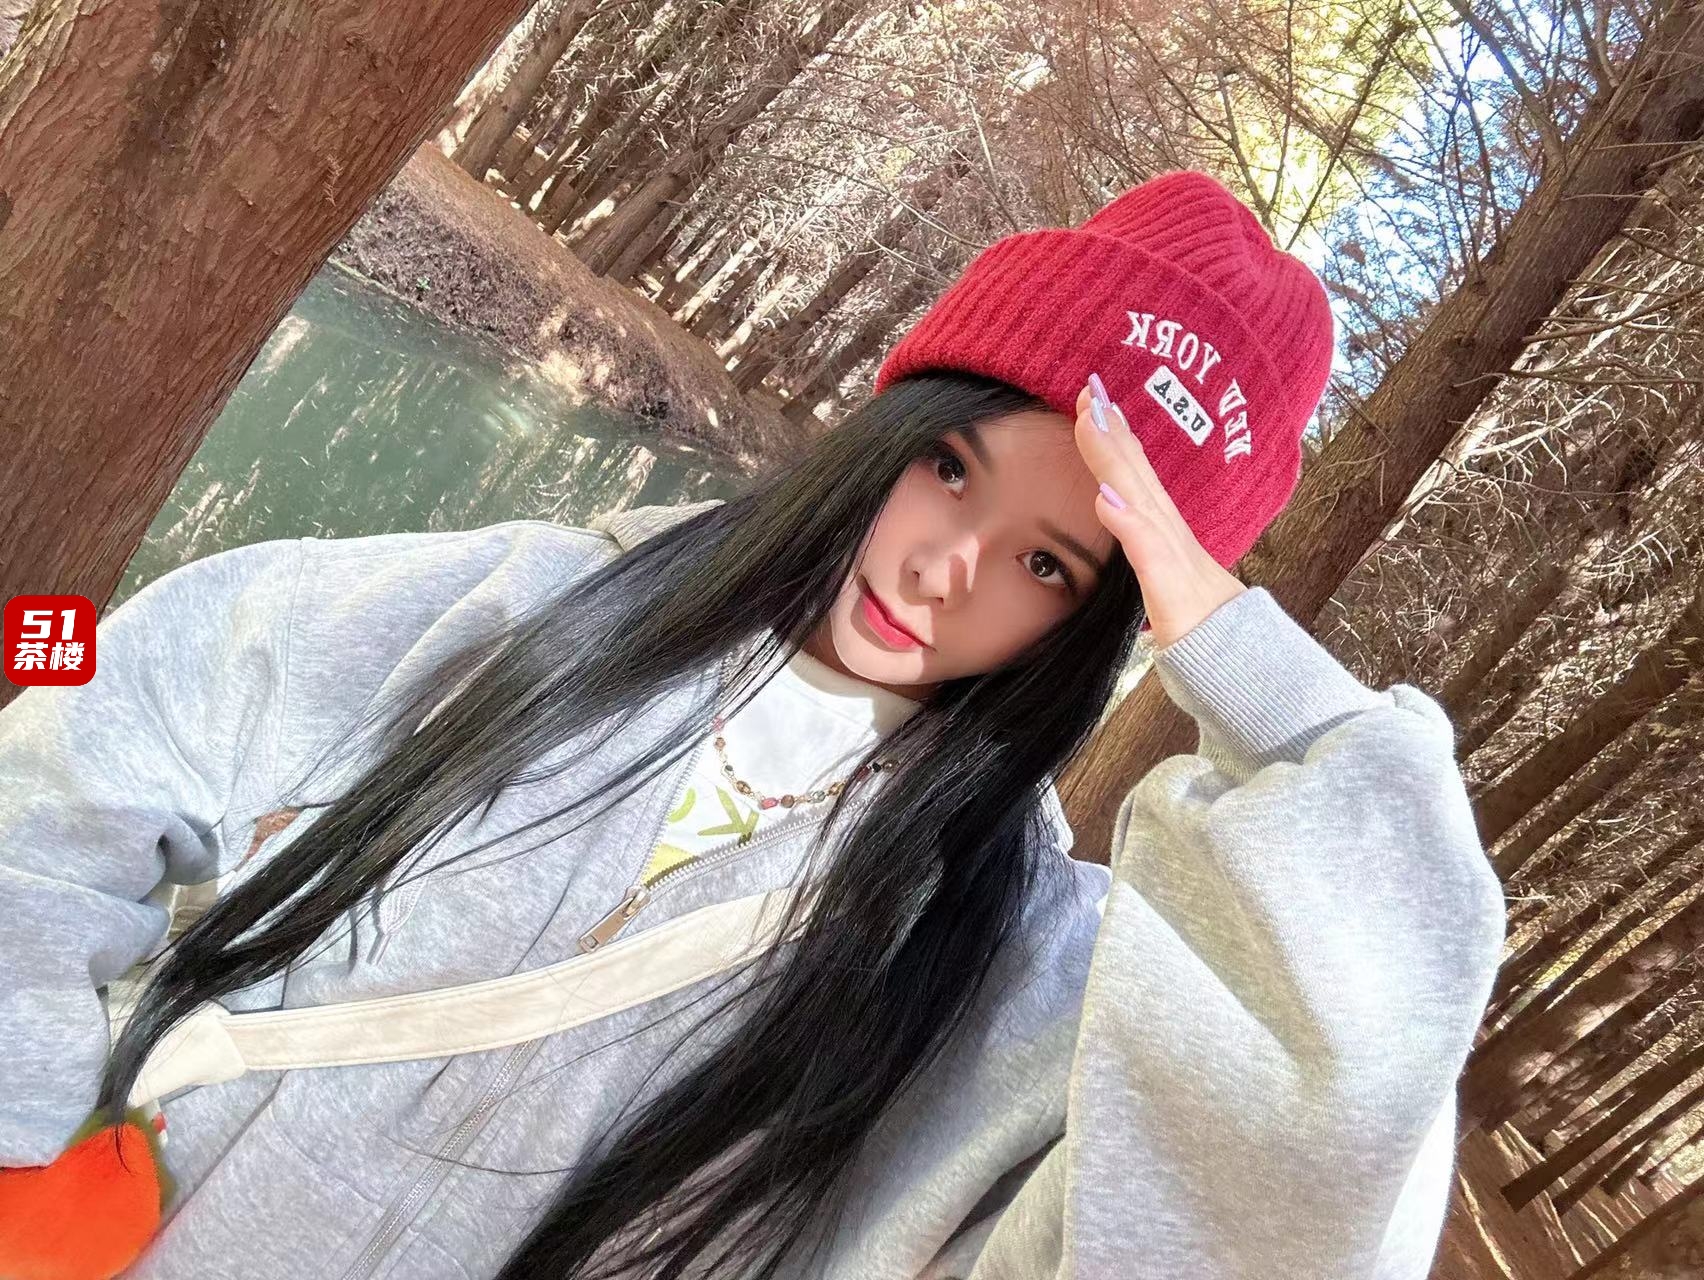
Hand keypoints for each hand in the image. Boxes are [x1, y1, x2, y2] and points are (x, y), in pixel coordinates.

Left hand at [1073, 375, 1246, 648]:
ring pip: (1137, 496)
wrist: (1236, 655)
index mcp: (1163, 528)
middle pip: (1135, 471)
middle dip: (1110, 428)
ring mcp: (1170, 553)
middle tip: (1088, 386)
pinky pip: (1146, 550)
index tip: (1091, 399)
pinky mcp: (1168, 583)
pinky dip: (1127, 522)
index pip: (1135, 473)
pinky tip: (1104, 498)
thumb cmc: (1198, 616)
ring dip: (1113, 458)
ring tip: (1090, 421)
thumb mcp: (1163, 573)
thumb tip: (1116, 506)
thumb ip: (1143, 541)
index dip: (1114, 436)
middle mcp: (1167, 530)